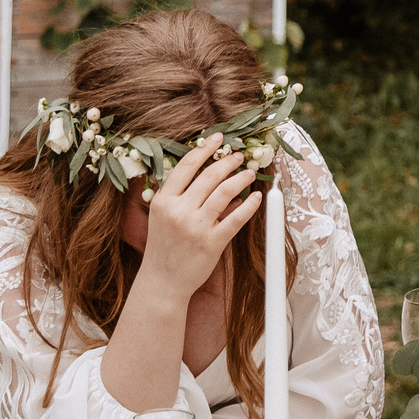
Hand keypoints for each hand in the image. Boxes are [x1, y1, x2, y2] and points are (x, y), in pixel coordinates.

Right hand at [135, 142, 262, 300]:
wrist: (162, 281)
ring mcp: (196, 227)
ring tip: (250, 172)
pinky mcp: (212, 243)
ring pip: (225, 192)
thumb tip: (207, 172)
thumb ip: (179, 194)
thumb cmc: (163, 246)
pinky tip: (256, 197)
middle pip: (209, 176)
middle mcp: (178, 211)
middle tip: (239, 155)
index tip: (217, 138)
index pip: (186, 166)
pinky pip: (236, 218)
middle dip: (228, 161)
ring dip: (241, 178)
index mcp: (163, 201)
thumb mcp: (162, 216)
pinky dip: (249, 205)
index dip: (204, 148)